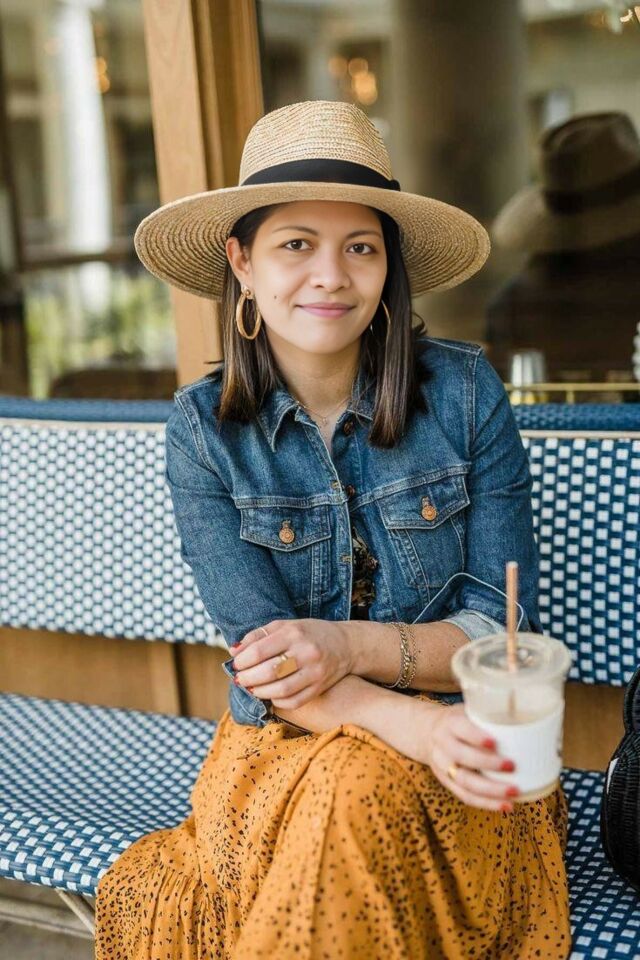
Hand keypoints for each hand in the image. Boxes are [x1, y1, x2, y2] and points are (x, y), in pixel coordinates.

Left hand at [229, 619, 353, 709]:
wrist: (346, 644)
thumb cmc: (309, 633)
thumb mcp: (285, 625)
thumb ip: (258, 636)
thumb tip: (234, 652)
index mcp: (294, 633)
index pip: (260, 650)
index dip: (243, 661)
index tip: (236, 664)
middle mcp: (306, 652)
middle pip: (269, 672)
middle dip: (248, 678)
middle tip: (240, 679)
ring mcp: (315, 672)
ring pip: (281, 690)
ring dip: (260, 692)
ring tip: (252, 688)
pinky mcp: (320, 687)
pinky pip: (294, 701)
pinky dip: (277, 701)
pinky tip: (271, 695)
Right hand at [398, 700, 519, 812]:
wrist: (427, 733)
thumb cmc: (458, 721)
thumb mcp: (466, 710)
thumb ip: (487, 715)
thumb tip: (528, 719)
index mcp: (449, 723)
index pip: (460, 729)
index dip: (475, 736)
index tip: (494, 741)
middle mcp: (442, 745)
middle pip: (462, 757)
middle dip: (488, 764)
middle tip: (512, 765)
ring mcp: (443, 766)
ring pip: (465, 781)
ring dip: (490, 790)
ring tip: (514, 792)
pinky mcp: (447, 782)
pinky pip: (466, 796)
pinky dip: (487, 803)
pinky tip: (506, 806)